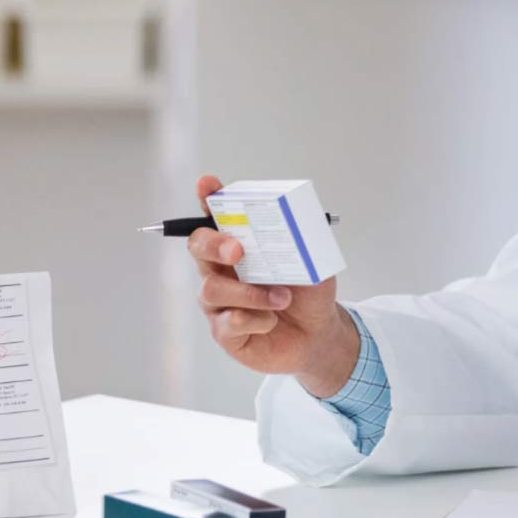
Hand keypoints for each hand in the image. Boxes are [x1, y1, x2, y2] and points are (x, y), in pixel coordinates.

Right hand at [188, 175, 358, 397]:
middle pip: (199, 247)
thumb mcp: (314, 262)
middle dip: (214, 244)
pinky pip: (228, 322)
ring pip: (212, 289)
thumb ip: (302, 242)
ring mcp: (219, 301)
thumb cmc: (308, 293)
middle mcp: (222, 270)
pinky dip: (256, 319)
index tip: (207, 184)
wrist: (318, 333)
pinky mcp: (224, 331)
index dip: (208, 199)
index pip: (218, 217)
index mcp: (241, 245)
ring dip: (250, 292)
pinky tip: (272, 320)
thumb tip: (298, 222)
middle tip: (238, 250)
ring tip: (281, 297)